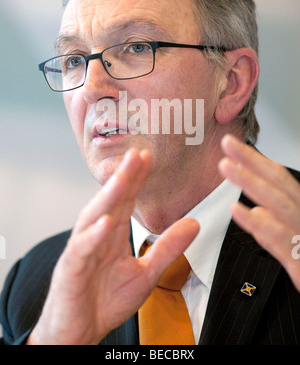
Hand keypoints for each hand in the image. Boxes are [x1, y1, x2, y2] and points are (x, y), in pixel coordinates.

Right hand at [27, 148, 198, 344]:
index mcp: (113, 234)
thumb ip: (167, 248)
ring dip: (108, 196)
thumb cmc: (105, 300)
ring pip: (94, 216)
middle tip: (138, 153)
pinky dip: (93, 235)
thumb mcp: (146, 273)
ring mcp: (83, 249)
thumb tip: (194, 224)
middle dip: (125, 176)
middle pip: (111, 201)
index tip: (149, 156)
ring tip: (123, 177)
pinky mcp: (71, 268)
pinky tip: (105, 222)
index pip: (126, 200)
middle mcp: (97, 235)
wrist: (79, 331)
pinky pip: (82, 249)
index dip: (137, 178)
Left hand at [218, 134, 299, 291]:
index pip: (279, 179)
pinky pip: (282, 243)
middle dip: (252, 162)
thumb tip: (257, 207)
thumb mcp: (291, 236)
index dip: (255, 159)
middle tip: (226, 145)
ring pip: (282, 206)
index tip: (232, 145)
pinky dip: (261, 225)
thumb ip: (277, 220)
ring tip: (228, 169)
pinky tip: (240, 211)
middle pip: (281, 185)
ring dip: (253, 185)